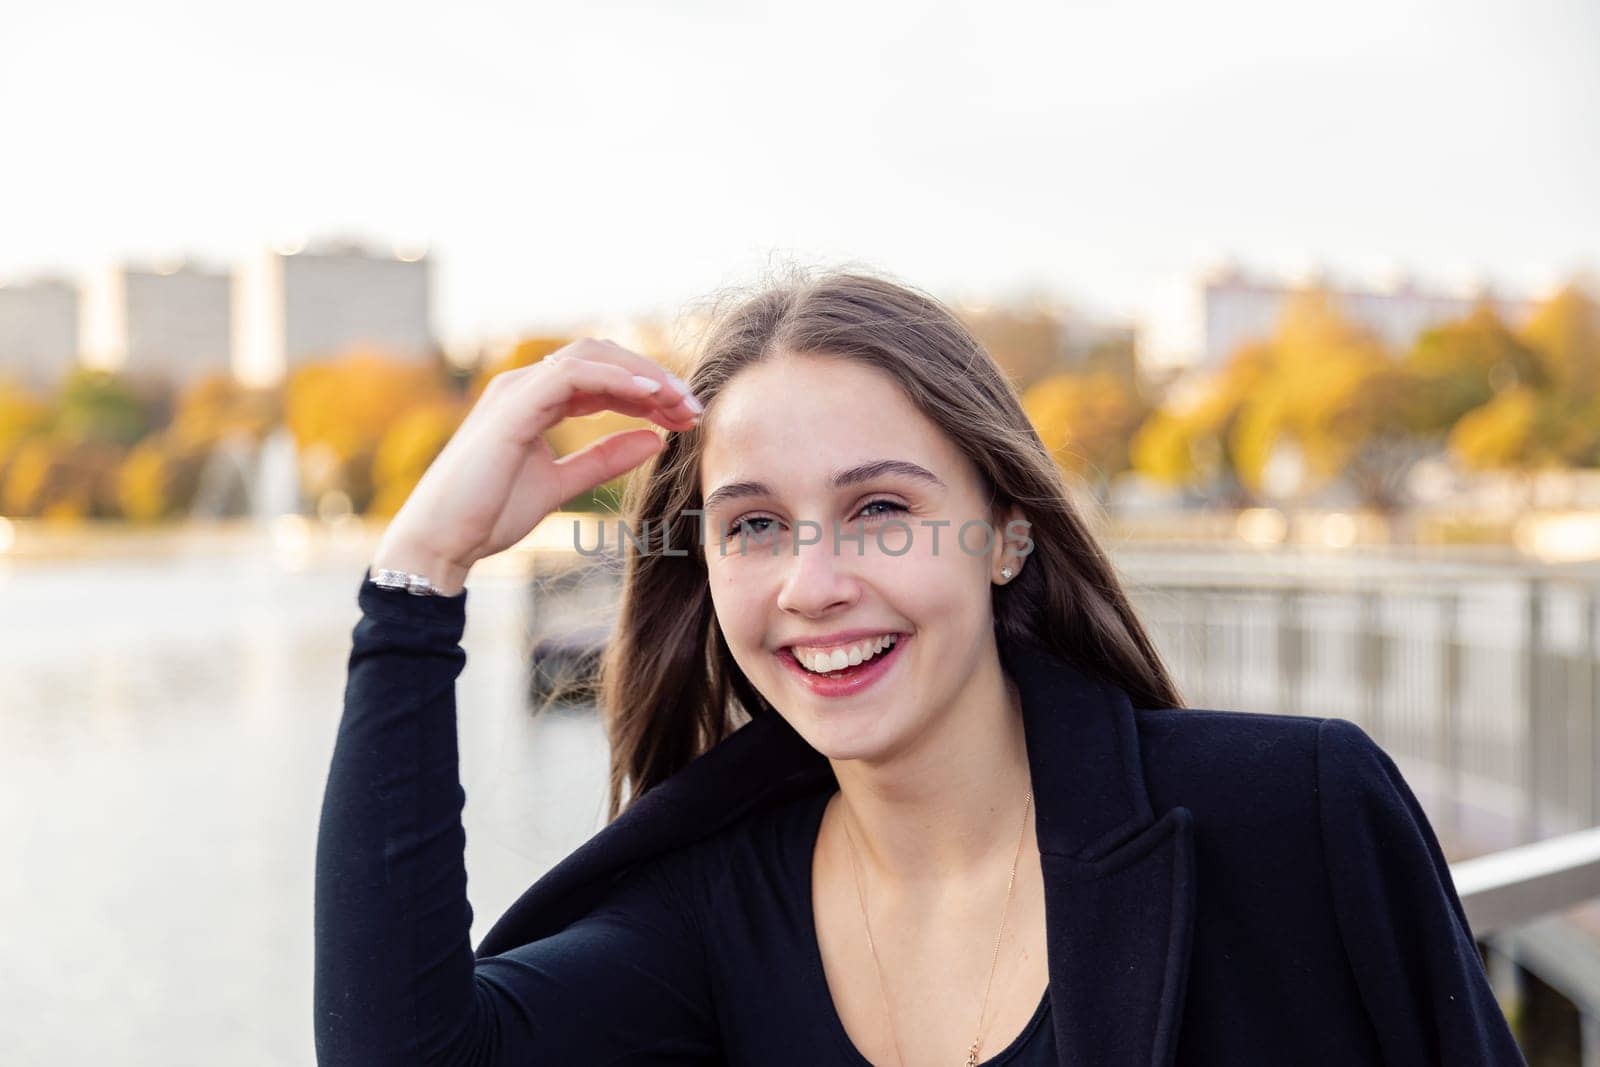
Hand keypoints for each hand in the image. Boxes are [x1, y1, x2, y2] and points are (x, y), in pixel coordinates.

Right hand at [372, 338, 700, 587]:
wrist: (440, 542)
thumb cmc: (488, 515)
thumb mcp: (560, 485)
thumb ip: (603, 460)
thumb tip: (653, 440)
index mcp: (536, 401)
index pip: (602, 377)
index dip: (648, 391)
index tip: (685, 416)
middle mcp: (525, 385)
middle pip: (602, 357)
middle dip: (653, 377)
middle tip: (693, 407)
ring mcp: (516, 390)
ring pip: (592, 357)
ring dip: (643, 375)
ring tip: (680, 402)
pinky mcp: (512, 405)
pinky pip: (573, 375)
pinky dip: (616, 380)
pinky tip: (650, 396)